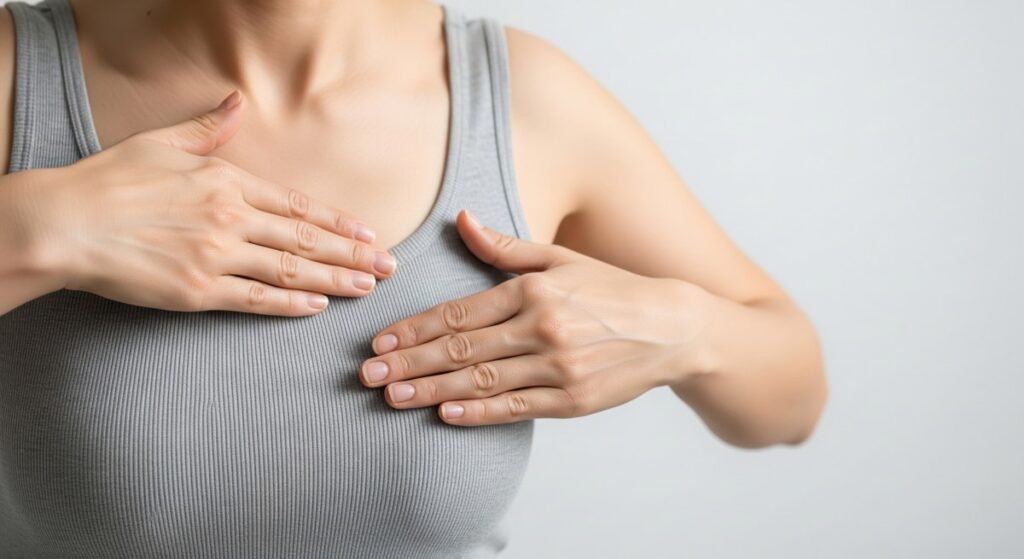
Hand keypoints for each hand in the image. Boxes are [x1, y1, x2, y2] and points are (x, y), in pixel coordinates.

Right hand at [23, 91, 396, 315]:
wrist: (64, 223)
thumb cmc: (110, 180)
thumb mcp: (162, 143)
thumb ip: (207, 127)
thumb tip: (237, 102)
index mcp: (227, 182)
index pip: (297, 205)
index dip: (337, 222)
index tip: (368, 232)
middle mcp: (231, 219)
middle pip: (305, 240)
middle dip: (353, 254)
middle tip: (389, 266)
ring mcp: (217, 257)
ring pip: (290, 270)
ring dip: (335, 280)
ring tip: (368, 286)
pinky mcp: (198, 291)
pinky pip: (255, 299)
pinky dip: (290, 304)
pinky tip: (318, 306)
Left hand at [359, 209, 719, 425]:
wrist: (672, 329)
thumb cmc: (610, 290)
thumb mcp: (560, 259)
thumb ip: (506, 248)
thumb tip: (462, 220)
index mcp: (533, 290)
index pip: (459, 312)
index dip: (415, 328)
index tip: (381, 340)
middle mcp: (542, 328)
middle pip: (460, 349)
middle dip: (409, 362)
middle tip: (369, 375)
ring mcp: (558, 367)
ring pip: (481, 382)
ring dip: (432, 390)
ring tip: (393, 397)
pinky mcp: (572, 400)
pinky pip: (515, 408)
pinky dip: (479, 414)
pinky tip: (446, 415)